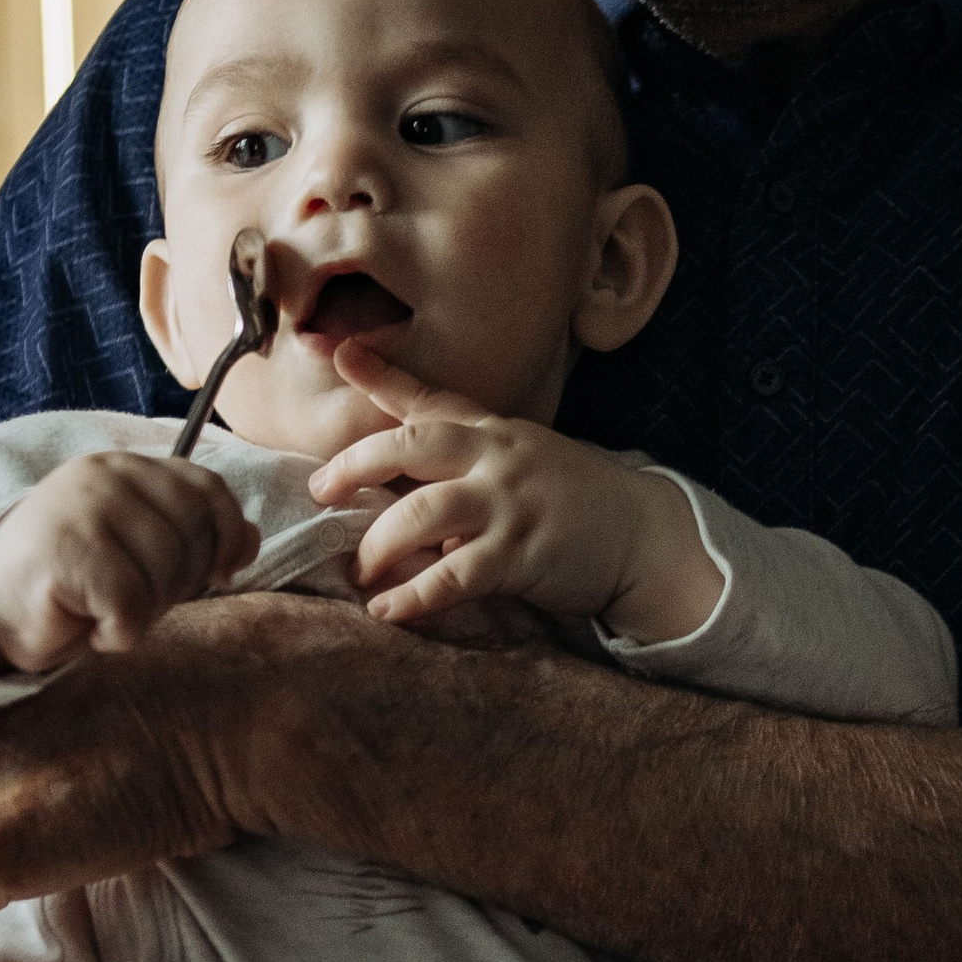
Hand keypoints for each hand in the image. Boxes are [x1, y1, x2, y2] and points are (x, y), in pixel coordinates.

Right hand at [0, 452, 252, 676]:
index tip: (217, 572)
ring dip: (143, 612)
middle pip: (193, 540)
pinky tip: (83, 621)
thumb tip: (249, 538)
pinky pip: (129, 608)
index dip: (224, 540)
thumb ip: (194, 534)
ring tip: (102, 606)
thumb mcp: (140, 548)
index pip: (209, 493)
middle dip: (176, 585)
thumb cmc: (72, 580)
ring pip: (166, 577)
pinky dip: (114, 632)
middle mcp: (106, 475)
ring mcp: (83, 508)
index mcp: (129, 467)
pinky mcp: (66, 552)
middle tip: (130, 596)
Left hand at [308, 345, 718, 638]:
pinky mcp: (522, 555)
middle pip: (413, 445)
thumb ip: (464, 459)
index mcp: (492, 433)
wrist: (642, 534)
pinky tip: (387, 610)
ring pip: (424, 513)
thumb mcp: (520, 457)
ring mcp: (509, 505)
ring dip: (379, 544)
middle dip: (356, 465)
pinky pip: (454, 576)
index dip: (380, 375)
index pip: (428, 399)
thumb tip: (395, 477)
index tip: (336, 351)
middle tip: (319, 491)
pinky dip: (414, 596)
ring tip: (359, 572)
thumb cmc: (571, 499)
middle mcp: (496, 459)